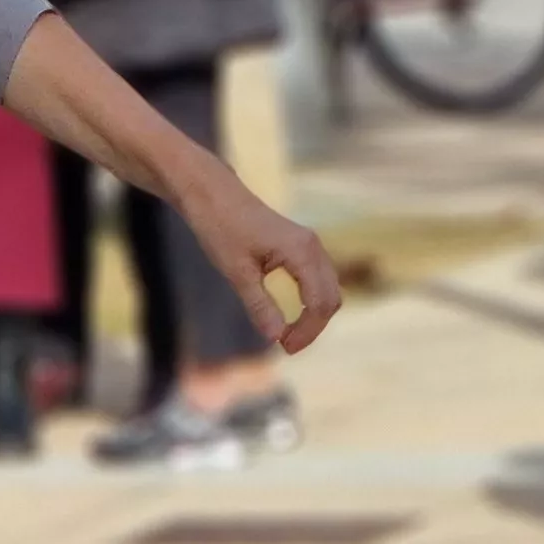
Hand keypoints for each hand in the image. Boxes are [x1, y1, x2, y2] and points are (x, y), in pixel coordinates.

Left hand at [174, 176, 345, 352]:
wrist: (212, 194)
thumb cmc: (221, 227)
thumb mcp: (237, 272)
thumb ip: (258, 304)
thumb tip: (275, 337)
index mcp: (302, 251)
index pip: (320, 303)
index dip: (307, 332)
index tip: (283, 348)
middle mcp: (313, 246)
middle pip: (331, 298)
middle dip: (313, 327)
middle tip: (285, 347)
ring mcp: (309, 245)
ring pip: (328, 289)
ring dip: (314, 316)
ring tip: (287, 335)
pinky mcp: (300, 246)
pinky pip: (318, 280)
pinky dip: (310, 302)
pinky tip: (291, 315)